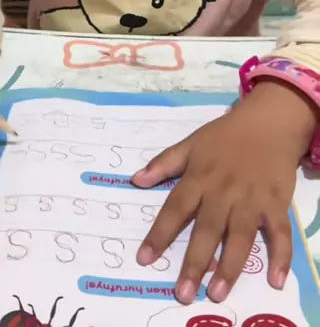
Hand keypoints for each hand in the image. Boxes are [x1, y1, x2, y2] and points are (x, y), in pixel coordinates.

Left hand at [132, 81, 316, 304]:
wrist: (268, 122)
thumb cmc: (225, 135)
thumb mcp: (191, 143)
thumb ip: (164, 163)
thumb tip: (135, 180)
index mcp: (200, 177)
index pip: (175, 208)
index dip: (159, 234)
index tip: (144, 258)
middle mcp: (223, 191)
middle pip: (206, 229)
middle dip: (194, 262)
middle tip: (183, 293)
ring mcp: (251, 199)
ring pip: (240, 236)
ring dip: (230, 265)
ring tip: (218, 292)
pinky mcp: (276, 204)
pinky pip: (280, 232)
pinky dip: (281, 255)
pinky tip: (275, 278)